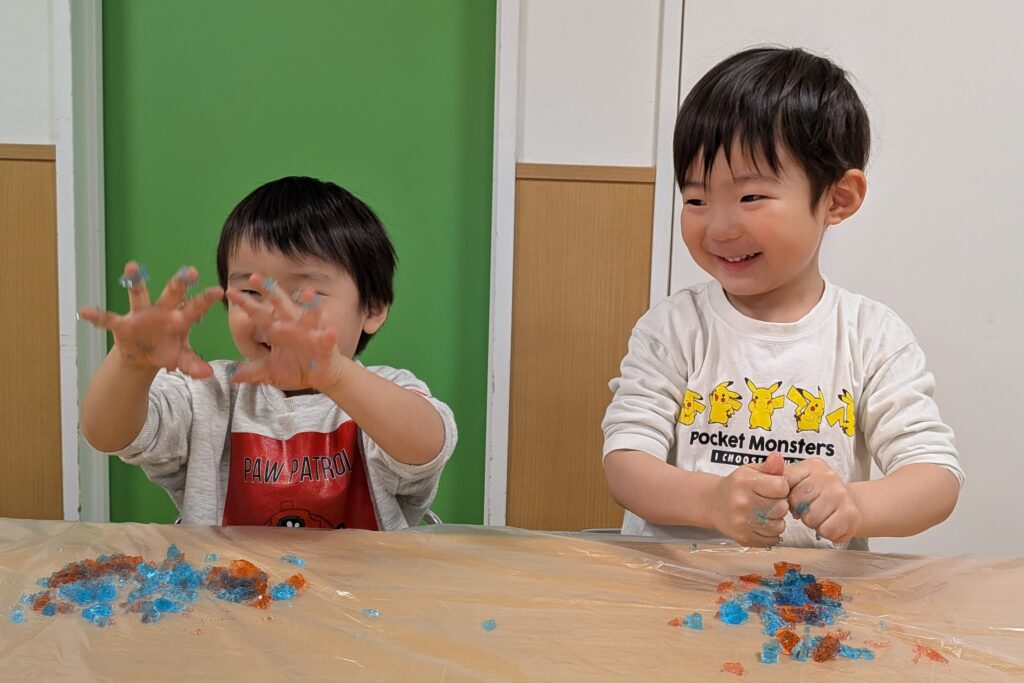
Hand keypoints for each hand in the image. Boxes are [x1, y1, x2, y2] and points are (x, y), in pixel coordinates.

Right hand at [78, 262, 222, 377]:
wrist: (143, 356)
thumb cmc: (168, 350)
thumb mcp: (181, 358)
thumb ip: (193, 365)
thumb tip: (207, 374)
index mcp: (181, 319)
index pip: (196, 307)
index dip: (206, 299)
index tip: (219, 290)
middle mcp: (162, 311)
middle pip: (172, 294)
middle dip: (180, 283)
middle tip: (190, 271)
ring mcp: (141, 315)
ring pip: (139, 295)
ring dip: (136, 281)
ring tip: (133, 266)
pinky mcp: (122, 325)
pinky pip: (108, 319)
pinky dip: (96, 316)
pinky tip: (83, 312)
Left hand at [224, 274, 345, 390]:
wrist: (321, 377)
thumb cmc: (295, 368)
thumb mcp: (270, 372)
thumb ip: (251, 371)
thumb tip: (229, 376)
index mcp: (277, 330)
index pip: (259, 314)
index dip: (246, 303)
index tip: (230, 291)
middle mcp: (293, 326)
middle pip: (281, 305)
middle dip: (271, 291)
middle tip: (255, 278)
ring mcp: (311, 334)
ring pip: (309, 316)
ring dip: (310, 305)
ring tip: (308, 293)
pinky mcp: (326, 346)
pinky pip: (327, 339)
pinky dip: (329, 336)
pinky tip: (330, 331)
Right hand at [708, 452, 789, 546]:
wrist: (712, 503)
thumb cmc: (736, 485)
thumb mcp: (749, 471)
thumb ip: (768, 467)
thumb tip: (778, 457)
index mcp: (744, 483)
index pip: (780, 487)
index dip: (782, 487)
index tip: (774, 487)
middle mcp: (742, 504)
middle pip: (781, 507)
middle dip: (780, 504)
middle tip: (769, 501)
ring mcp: (742, 523)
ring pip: (779, 526)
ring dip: (776, 520)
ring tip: (765, 513)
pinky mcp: (744, 539)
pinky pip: (772, 539)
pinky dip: (771, 533)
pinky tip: (762, 524)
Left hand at [785, 457, 861, 545]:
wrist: (851, 506)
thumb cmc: (818, 495)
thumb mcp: (800, 481)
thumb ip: (781, 476)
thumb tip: (769, 466)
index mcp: (812, 465)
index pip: (785, 484)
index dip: (789, 497)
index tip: (797, 498)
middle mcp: (828, 476)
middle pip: (797, 503)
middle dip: (800, 511)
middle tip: (812, 508)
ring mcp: (840, 494)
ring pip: (810, 519)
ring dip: (813, 523)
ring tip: (821, 516)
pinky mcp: (850, 513)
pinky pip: (826, 530)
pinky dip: (826, 532)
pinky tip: (831, 524)